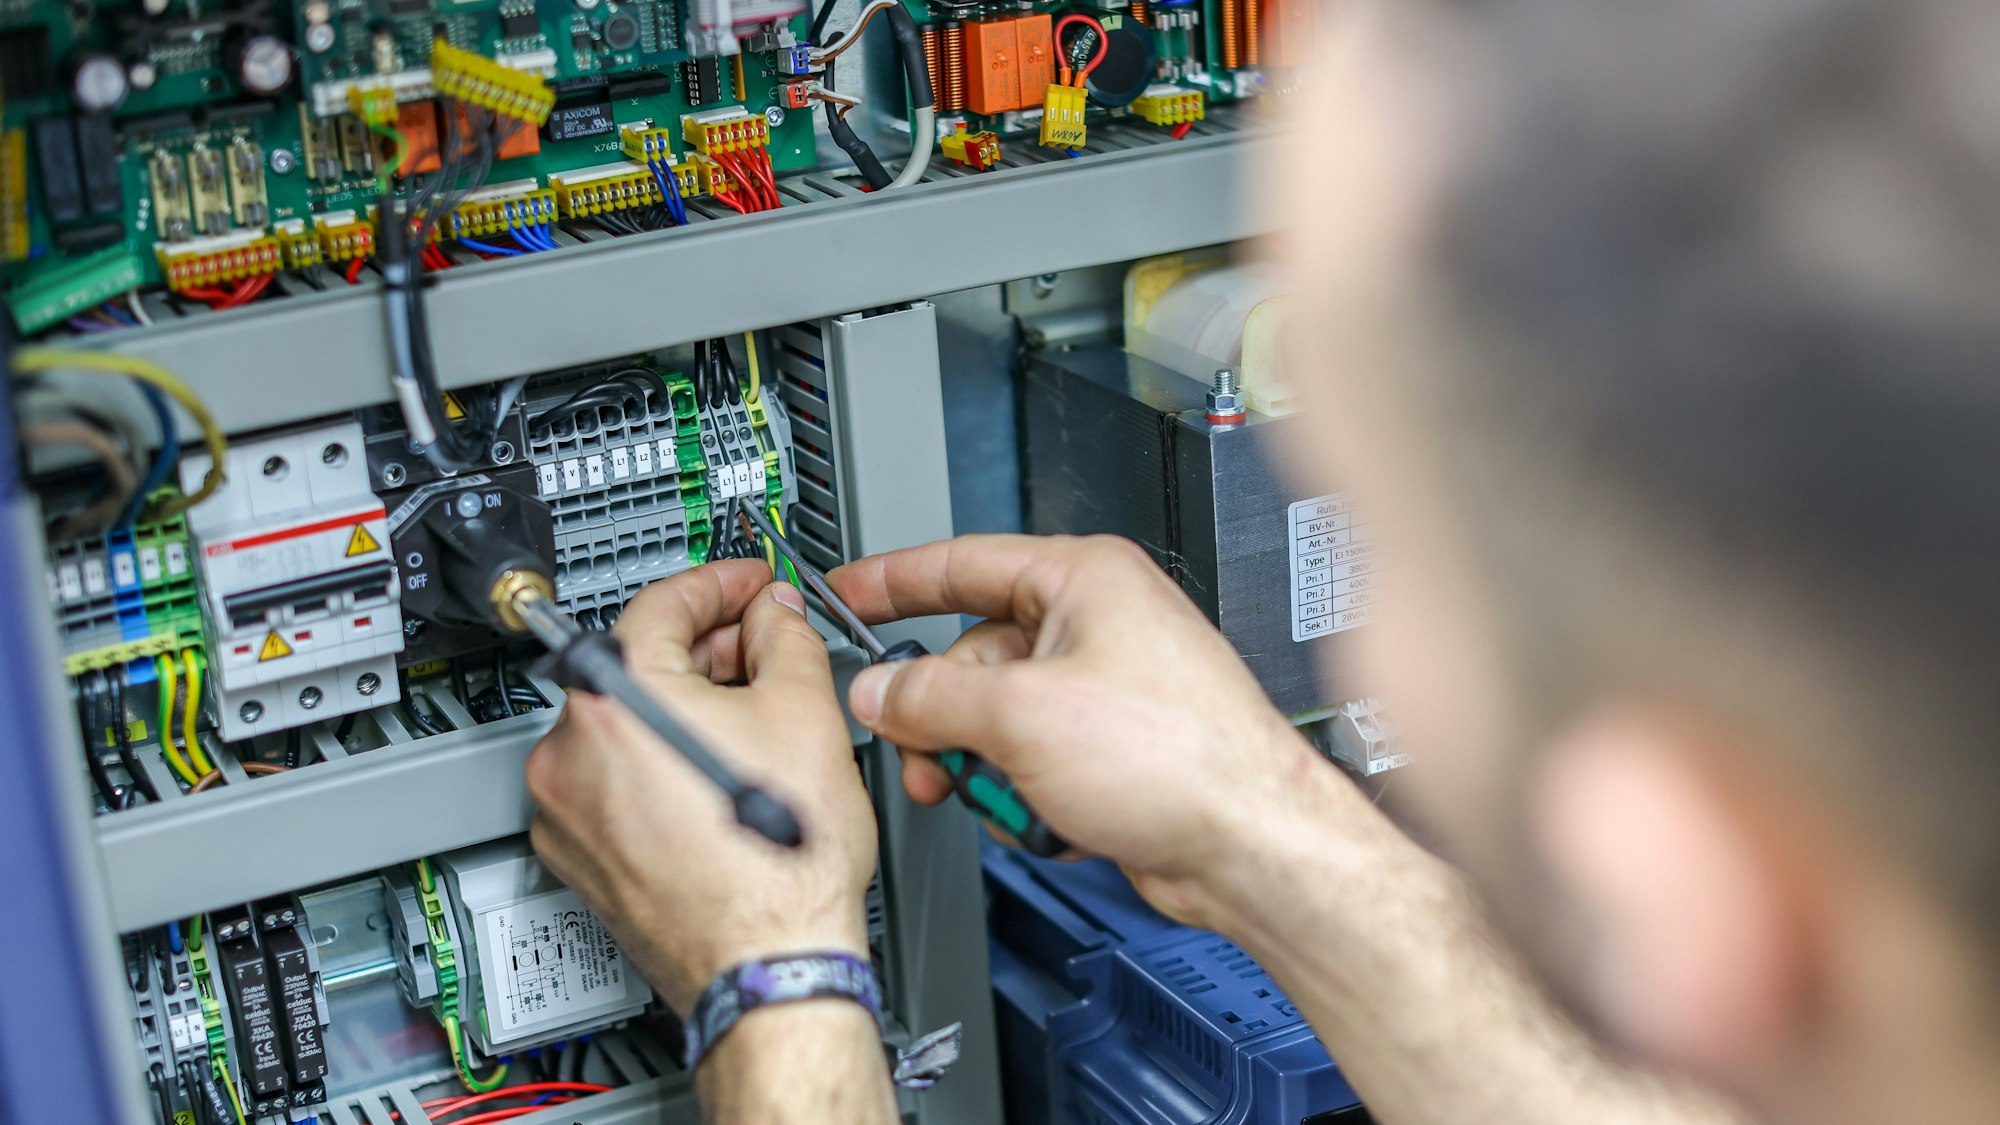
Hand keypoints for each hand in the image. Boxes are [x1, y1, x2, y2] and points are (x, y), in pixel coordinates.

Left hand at [525, 560, 877, 1014]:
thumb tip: (775, 615)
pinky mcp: (578, 856)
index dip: (721, 582)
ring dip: (685, 710)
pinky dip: (661, 767)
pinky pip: (616, 784)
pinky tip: (719, 778)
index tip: (748, 583)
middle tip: (766, 648)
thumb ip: (787, 637)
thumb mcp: (807, 712)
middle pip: (638, 663)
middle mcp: (569, 750)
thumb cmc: (782, 865)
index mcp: (614, 694)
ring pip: (625, 727)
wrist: (770, 965)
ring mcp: (567, 809)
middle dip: (710, 650)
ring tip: (754, 722)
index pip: (664, 602)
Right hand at [829, 535, 1327, 927]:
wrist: (1252, 845)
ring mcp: (1106, 689)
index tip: (846, 594)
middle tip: (919, 749)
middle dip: (941, 714)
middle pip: (972, 655)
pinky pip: (1030, 759)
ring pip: (996, 717)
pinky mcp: (1112, 749)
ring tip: (994, 794)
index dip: (893, 580)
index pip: (963, 562)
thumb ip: (931, 697)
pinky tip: (1046, 816)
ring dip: (980, 764)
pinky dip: (1022, 791)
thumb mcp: (1022, 716)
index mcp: (1085, 580)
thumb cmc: (1183, 758)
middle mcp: (1099, 624)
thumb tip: (880, 691)